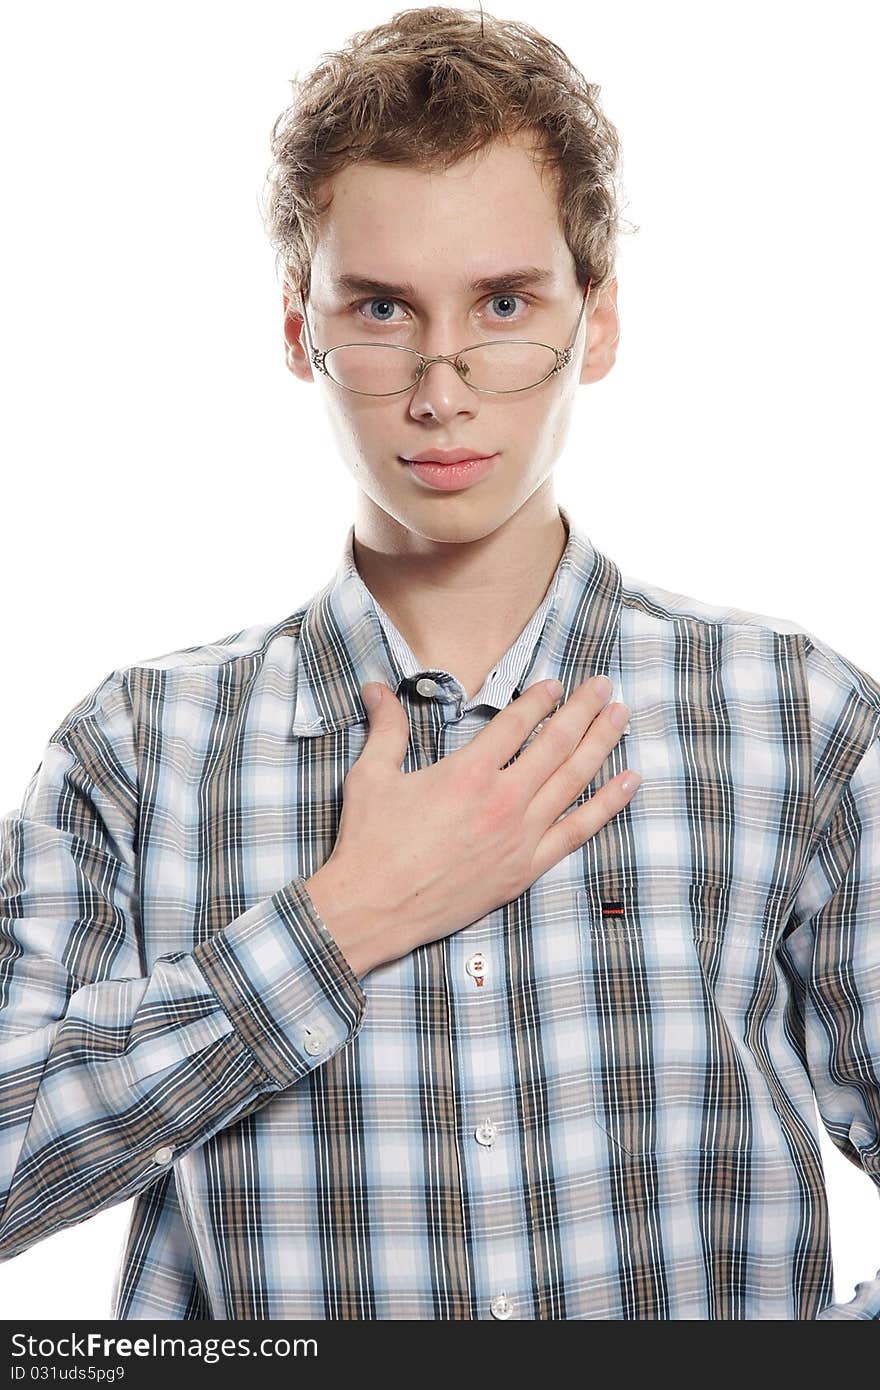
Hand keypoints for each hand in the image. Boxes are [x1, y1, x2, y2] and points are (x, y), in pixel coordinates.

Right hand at [306, 675, 640, 977]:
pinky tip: (629, 781)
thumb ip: (386, 728)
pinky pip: (579, 830)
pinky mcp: (526, 869)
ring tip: (621, 716)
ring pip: (575, 780)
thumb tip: (376, 687)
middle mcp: (502, 800)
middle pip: (556, 743)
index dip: (541, 698)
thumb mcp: (371, 776)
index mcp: (468, 772)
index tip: (557, 684)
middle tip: (603, 685)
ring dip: (602, 743)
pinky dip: (608, 803)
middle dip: (584, 709)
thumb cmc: (369, 844)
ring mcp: (520, 837)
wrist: (372, 910)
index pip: (517, 722)